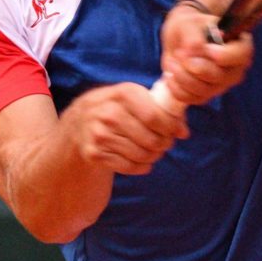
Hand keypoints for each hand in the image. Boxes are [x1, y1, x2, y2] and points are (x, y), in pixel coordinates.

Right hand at [64, 83, 189, 174]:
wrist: (78, 124)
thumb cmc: (116, 109)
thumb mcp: (134, 98)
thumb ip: (161, 109)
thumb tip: (184, 131)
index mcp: (122, 93)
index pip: (155, 116)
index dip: (170, 127)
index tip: (176, 131)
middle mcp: (108, 113)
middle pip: (151, 139)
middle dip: (164, 144)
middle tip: (165, 143)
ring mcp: (99, 134)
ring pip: (142, 155)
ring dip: (154, 156)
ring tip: (153, 151)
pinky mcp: (94, 153)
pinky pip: (130, 167)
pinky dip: (141, 167)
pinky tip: (141, 161)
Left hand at [158, 1, 255, 105]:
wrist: (178, 40)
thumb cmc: (189, 27)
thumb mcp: (188, 23)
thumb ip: (193, 34)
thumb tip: (194, 51)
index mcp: (239, 46)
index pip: (241, 55)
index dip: (223, 55)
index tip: (206, 48)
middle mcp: (235, 68)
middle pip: (219, 76)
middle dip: (194, 65)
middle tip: (180, 52)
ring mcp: (221, 84)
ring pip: (204, 90)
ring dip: (182, 76)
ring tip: (173, 61)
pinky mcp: (206, 95)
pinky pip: (191, 98)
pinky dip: (176, 87)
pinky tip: (170, 75)